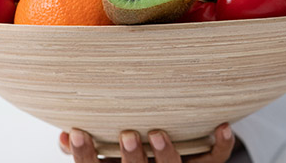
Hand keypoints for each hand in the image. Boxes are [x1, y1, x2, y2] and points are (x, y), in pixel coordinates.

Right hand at [58, 123, 235, 162]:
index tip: (78, 132)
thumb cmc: (135, 158)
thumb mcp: (108, 156)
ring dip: (168, 154)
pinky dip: (221, 144)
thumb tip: (64, 134)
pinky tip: (221, 126)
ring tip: (159, 134)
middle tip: (128, 135)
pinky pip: (216, 158)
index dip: (86, 157)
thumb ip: (88, 149)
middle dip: (132, 158)